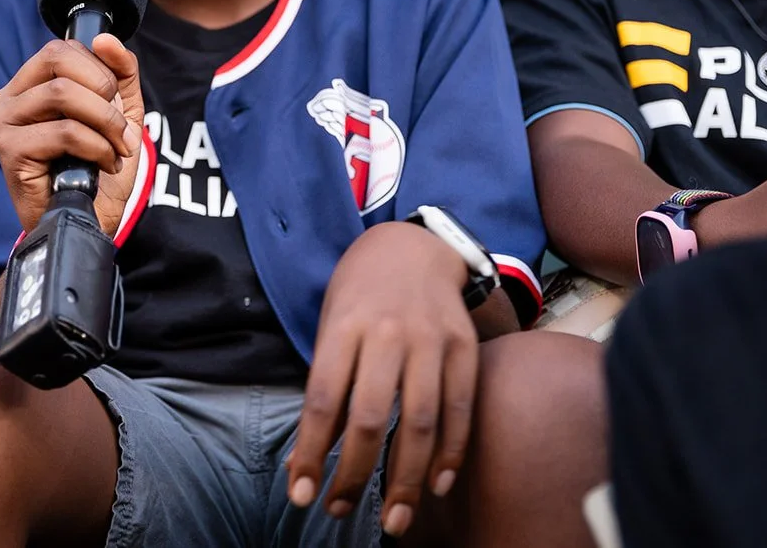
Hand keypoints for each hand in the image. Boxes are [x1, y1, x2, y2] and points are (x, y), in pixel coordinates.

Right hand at [0, 35, 144, 234]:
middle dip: (104, 93)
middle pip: (59, 62)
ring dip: (105, 123)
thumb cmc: (97, 170)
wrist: (88, 222)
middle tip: (120, 128)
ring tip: (116, 148)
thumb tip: (105, 39)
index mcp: (27, 87)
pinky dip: (96, 147)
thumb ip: (120, 74)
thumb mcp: (119, 113)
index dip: (98, 69)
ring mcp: (3, 124)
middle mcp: (7, 100)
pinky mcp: (10, 151)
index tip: (115, 102)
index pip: (60, 50)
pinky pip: (64, 131)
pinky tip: (102, 165)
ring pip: (63, 94)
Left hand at [286, 222, 474, 538]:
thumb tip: (310, 457)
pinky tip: (437, 485)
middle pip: (372, 417)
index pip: (324, 399)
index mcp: (344, 326)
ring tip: (392, 518)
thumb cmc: (359, 294)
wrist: (413, 247)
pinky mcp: (465, 349)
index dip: (312, 452)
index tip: (301, 493)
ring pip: (421, 421)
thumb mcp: (329, 325)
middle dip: (355, 474)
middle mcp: (389, 333)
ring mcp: (431, 341)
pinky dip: (451, 453)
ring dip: (407, 479)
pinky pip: (460, 410)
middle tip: (340, 512)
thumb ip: (326, 385)